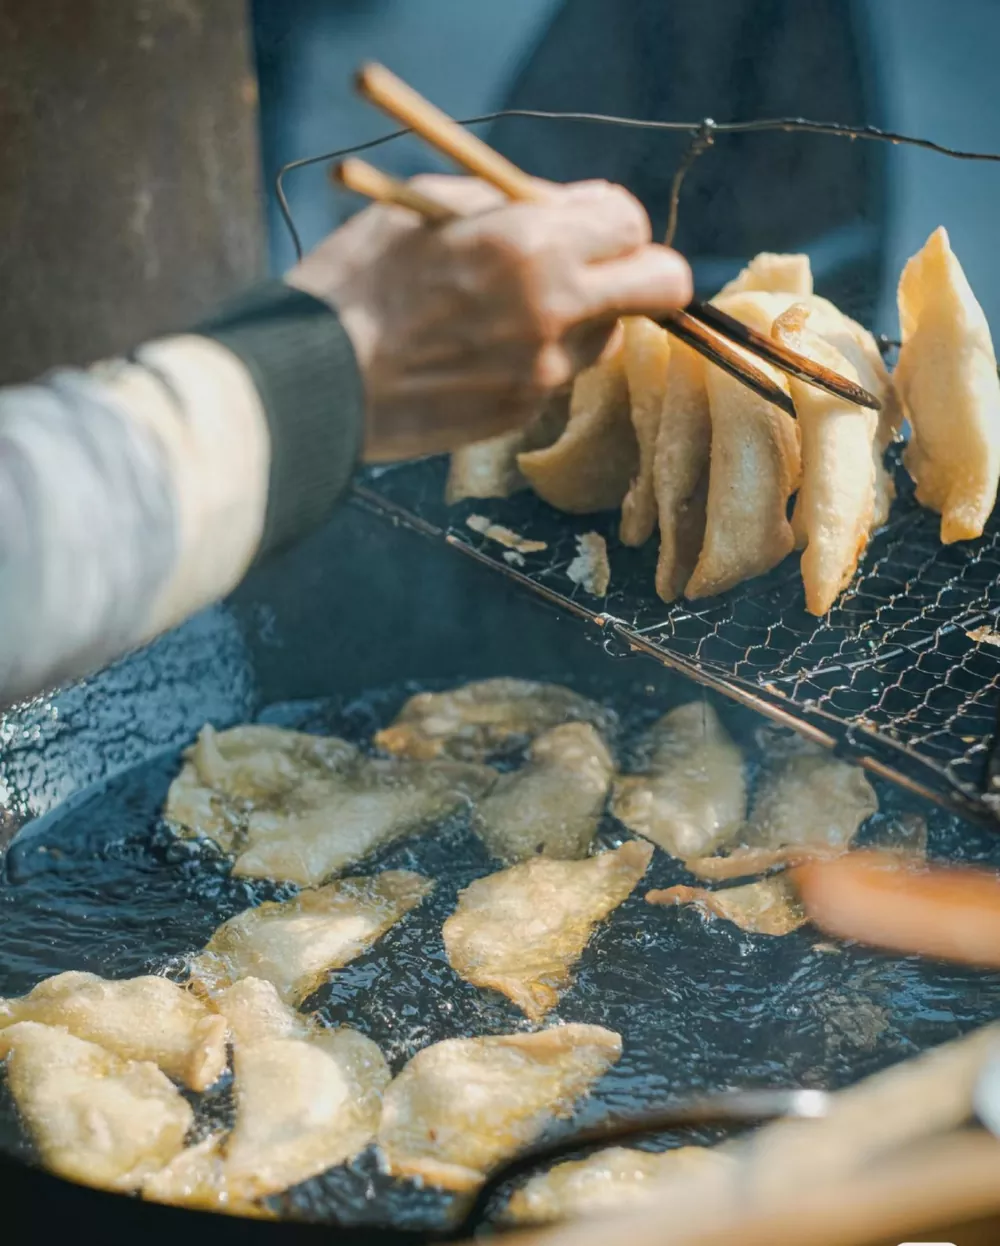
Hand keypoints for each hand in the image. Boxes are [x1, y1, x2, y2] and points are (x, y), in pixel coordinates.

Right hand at [287, 175, 691, 461]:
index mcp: (532, 245)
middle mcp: (555, 310)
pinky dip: (536, 357)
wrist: (317, 381)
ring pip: (608, 335)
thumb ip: (513, 202)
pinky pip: (557, 375)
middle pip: (663, 286)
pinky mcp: (521, 412)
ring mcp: (544, 370)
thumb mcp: (430, 204)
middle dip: (645, 271)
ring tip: (510, 313)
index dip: (613, 220)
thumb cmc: (359, 280)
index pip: (631, 221)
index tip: (591, 225)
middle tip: (605, 270)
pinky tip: (477, 351)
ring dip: (582, 317)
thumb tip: (568, 208)